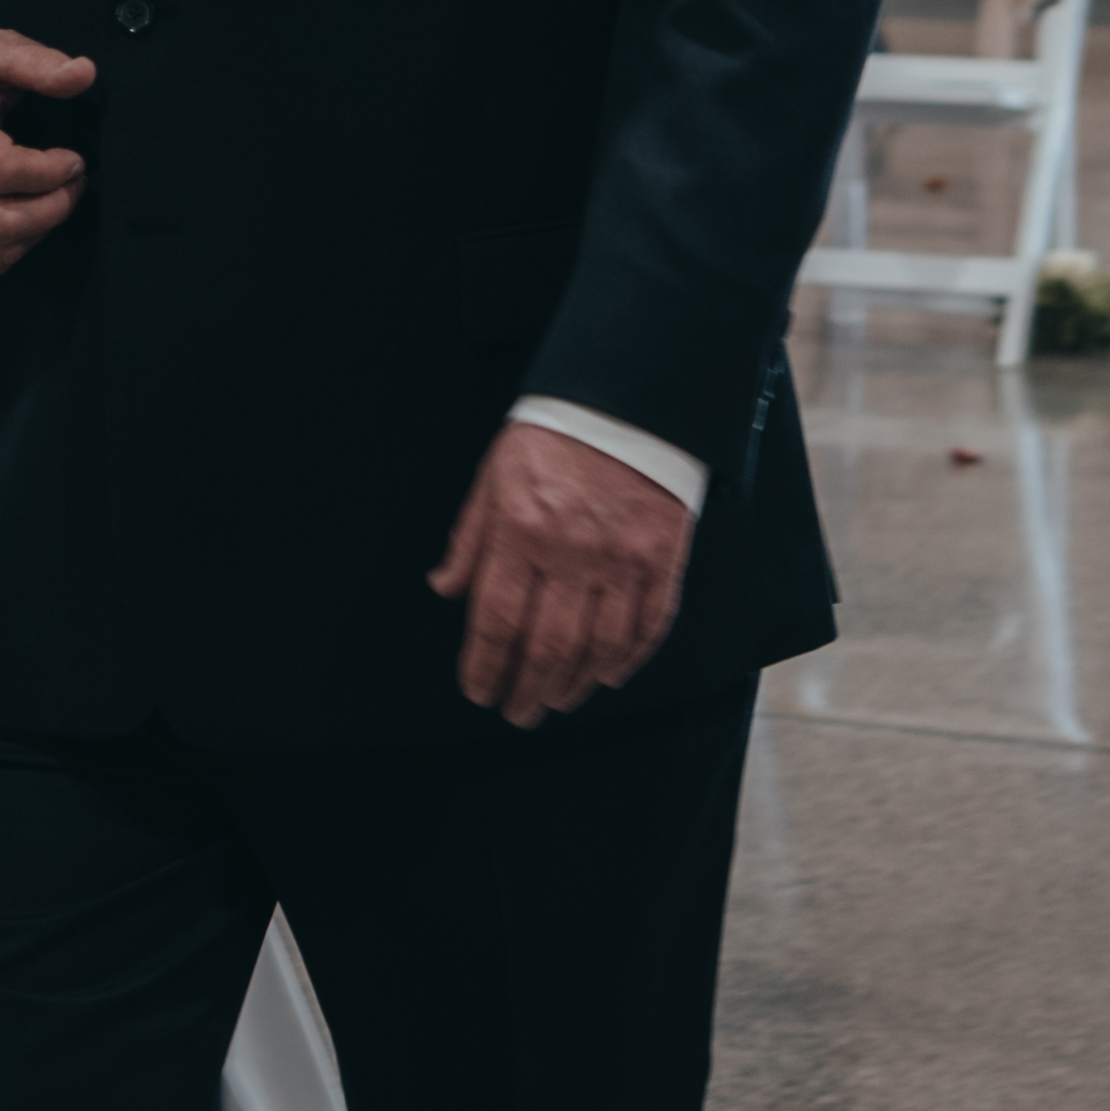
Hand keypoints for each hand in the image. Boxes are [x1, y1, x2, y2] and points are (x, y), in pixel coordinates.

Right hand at [0, 26, 94, 273]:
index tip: (74, 160)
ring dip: (37, 231)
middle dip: (52, 209)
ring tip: (54, 199)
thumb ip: (37, 62)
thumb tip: (82, 74)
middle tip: (72, 184)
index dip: (50, 172)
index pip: (1, 171)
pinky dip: (13, 248)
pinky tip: (29, 217)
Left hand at [429, 420, 691, 727]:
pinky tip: (608, 674)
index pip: (498, 620)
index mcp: (522, 531)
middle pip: (548, 646)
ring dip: (574, 683)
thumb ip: (470, 539)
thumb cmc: (552, 437)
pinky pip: (649, 623)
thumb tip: (445, 589)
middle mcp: (572, 552)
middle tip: (516, 712)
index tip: (478, 691)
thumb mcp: (493, 478)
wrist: (627, 399)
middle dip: (527, 689)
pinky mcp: (664, 556)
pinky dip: (628, 658)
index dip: (485, 666)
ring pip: (599, 645)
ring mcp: (623, 558)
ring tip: (555, 699)